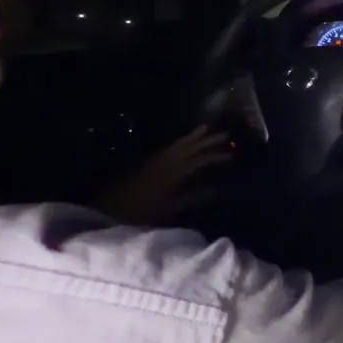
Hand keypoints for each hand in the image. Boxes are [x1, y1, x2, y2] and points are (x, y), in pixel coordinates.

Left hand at [95, 126, 232, 225]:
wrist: (112, 209)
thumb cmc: (142, 213)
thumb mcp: (171, 208)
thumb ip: (193, 198)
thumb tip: (215, 188)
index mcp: (174, 172)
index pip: (200, 160)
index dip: (216, 156)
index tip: (231, 155)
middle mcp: (166, 161)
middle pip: (190, 147)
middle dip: (208, 140)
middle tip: (225, 134)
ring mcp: (156, 159)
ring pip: (180, 144)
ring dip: (194, 137)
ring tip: (206, 130)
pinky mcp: (149, 162)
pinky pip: (170, 146)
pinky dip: (181, 141)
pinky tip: (184, 142)